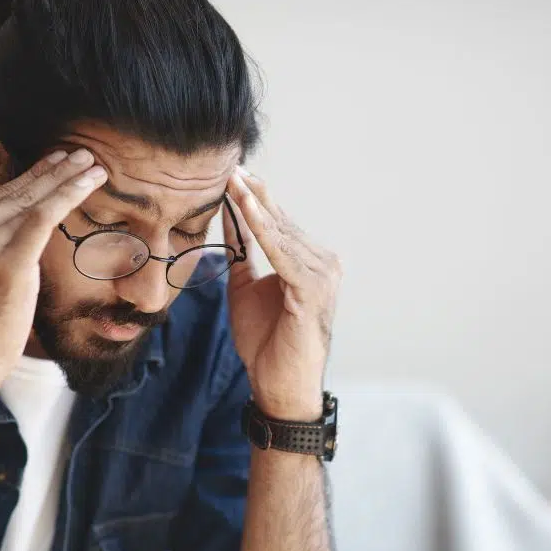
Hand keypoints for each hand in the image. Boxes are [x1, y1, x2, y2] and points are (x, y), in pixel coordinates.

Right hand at [0, 149, 106, 389]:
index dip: (32, 172)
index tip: (58, 159)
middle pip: (17, 191)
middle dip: (54, 170)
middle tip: (81, 153)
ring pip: (33, 199)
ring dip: (68, 178)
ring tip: (93, 164)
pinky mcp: (8, 261)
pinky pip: (44, 216)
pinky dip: (69, 194)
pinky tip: (90, 182)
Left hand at [223, 167, 341, 420]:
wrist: (279, 386)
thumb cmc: (266, 343)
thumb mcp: (245, 288)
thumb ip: (241, 253)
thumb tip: (228, 218)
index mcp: (309, 262)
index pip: (279, 223)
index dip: (254, 198)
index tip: (231, 173)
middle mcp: (323, 263)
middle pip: (281, 221)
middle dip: (254, 193)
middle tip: (230, 164)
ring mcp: (322, 275)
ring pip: (281, 232)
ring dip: (255, 205)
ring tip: (232, 179)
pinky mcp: (312, 289)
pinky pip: (281, 252)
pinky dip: (262, 228)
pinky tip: (244, 207)